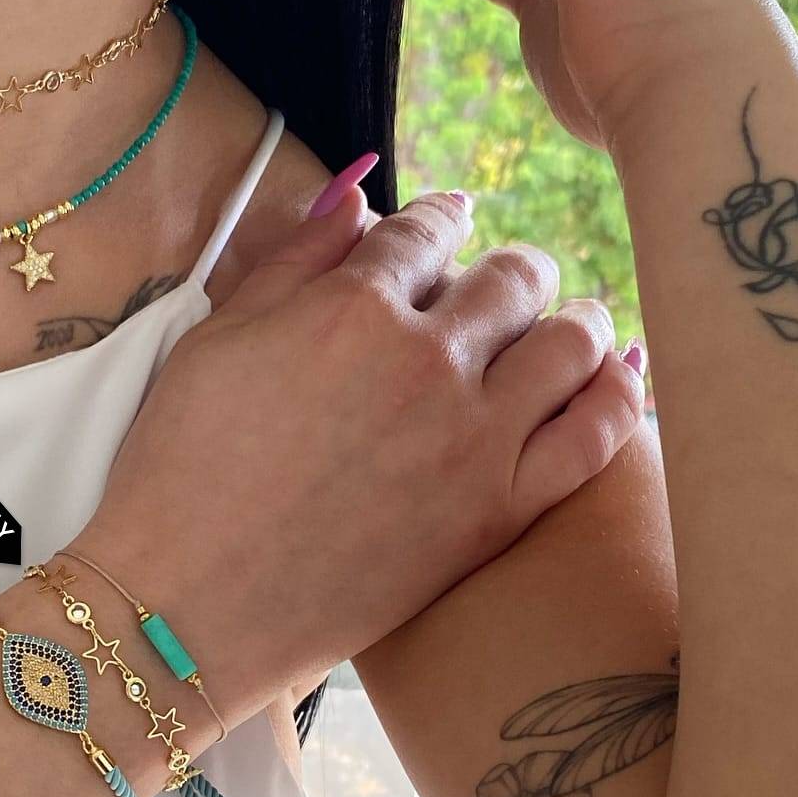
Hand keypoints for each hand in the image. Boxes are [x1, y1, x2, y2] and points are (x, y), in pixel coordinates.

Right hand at [67, 185, 644, 730]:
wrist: (189, 600)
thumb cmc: (180, 466)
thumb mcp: (218, 338)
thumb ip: (293, 260)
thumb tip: (352, 196)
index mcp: (353, 305)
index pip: (428, 229)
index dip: (440, 217)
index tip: (448, 219)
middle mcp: (427, 358)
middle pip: (511, 277)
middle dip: (510, 267)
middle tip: (506, 282)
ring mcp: (473, 437)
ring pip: (571, 341)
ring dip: (576, 316)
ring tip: (572, 320)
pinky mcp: (498, 512)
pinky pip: (595, 437)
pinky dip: (617, 396)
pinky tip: (616, 379)